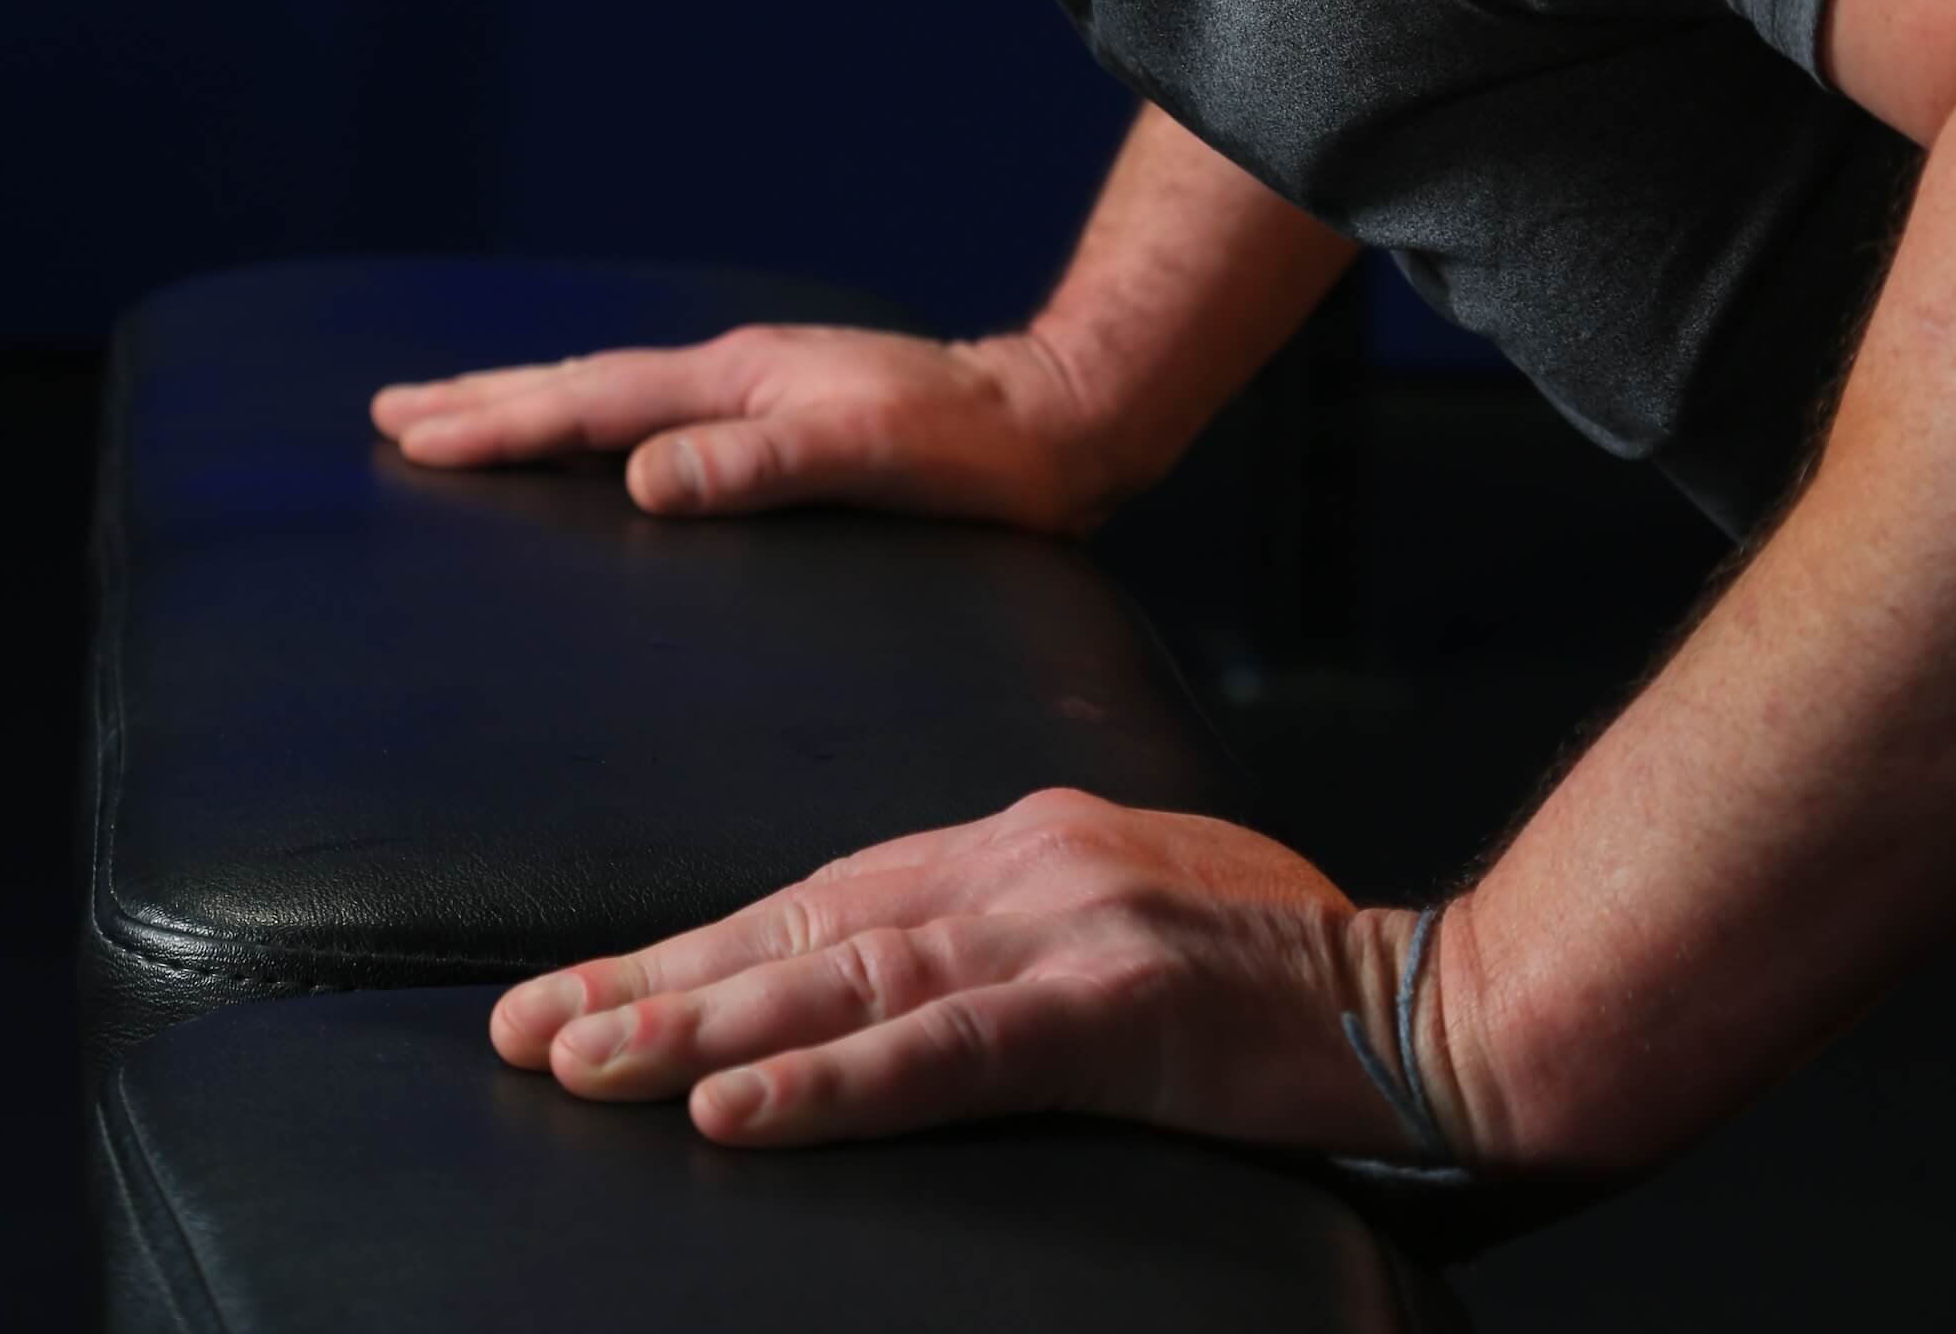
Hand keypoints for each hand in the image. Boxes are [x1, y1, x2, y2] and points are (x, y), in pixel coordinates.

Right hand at [369, 322, 1117, 531]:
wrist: (1057, 424)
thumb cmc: (972, 453)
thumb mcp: (868, 455)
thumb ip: (758, 464)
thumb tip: (639, 476)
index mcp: (738, 381)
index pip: (593, 403)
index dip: (498, 424)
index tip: (408, 435)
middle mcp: (737, 374)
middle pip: (583, 383)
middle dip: (482, 399)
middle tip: (386, 411)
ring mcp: (759, 391)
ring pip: (614, 395)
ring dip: (529, 405)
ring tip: (457, 416)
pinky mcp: (783, 418)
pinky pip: (655, 416)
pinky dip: (594, 423)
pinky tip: (595, 446)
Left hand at [491, 786, 1441, 1157]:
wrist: (1434, 1000)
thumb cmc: (1288, 973)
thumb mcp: (1133, 918)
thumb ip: (1022, 933)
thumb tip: (913, 984)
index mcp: (1022, 841)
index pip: (823, 895)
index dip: (699, 944)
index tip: (588, 985)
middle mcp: (1021, 863)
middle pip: (800, 929)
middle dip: (653, 982)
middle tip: (521, 1028)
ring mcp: (1060, 929)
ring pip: (839, 984)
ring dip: (695, 1031)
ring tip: (575, 1065)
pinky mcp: (1104, 1014)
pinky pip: (937, 1055)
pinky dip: (823, 1085)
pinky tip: (731, 1114)